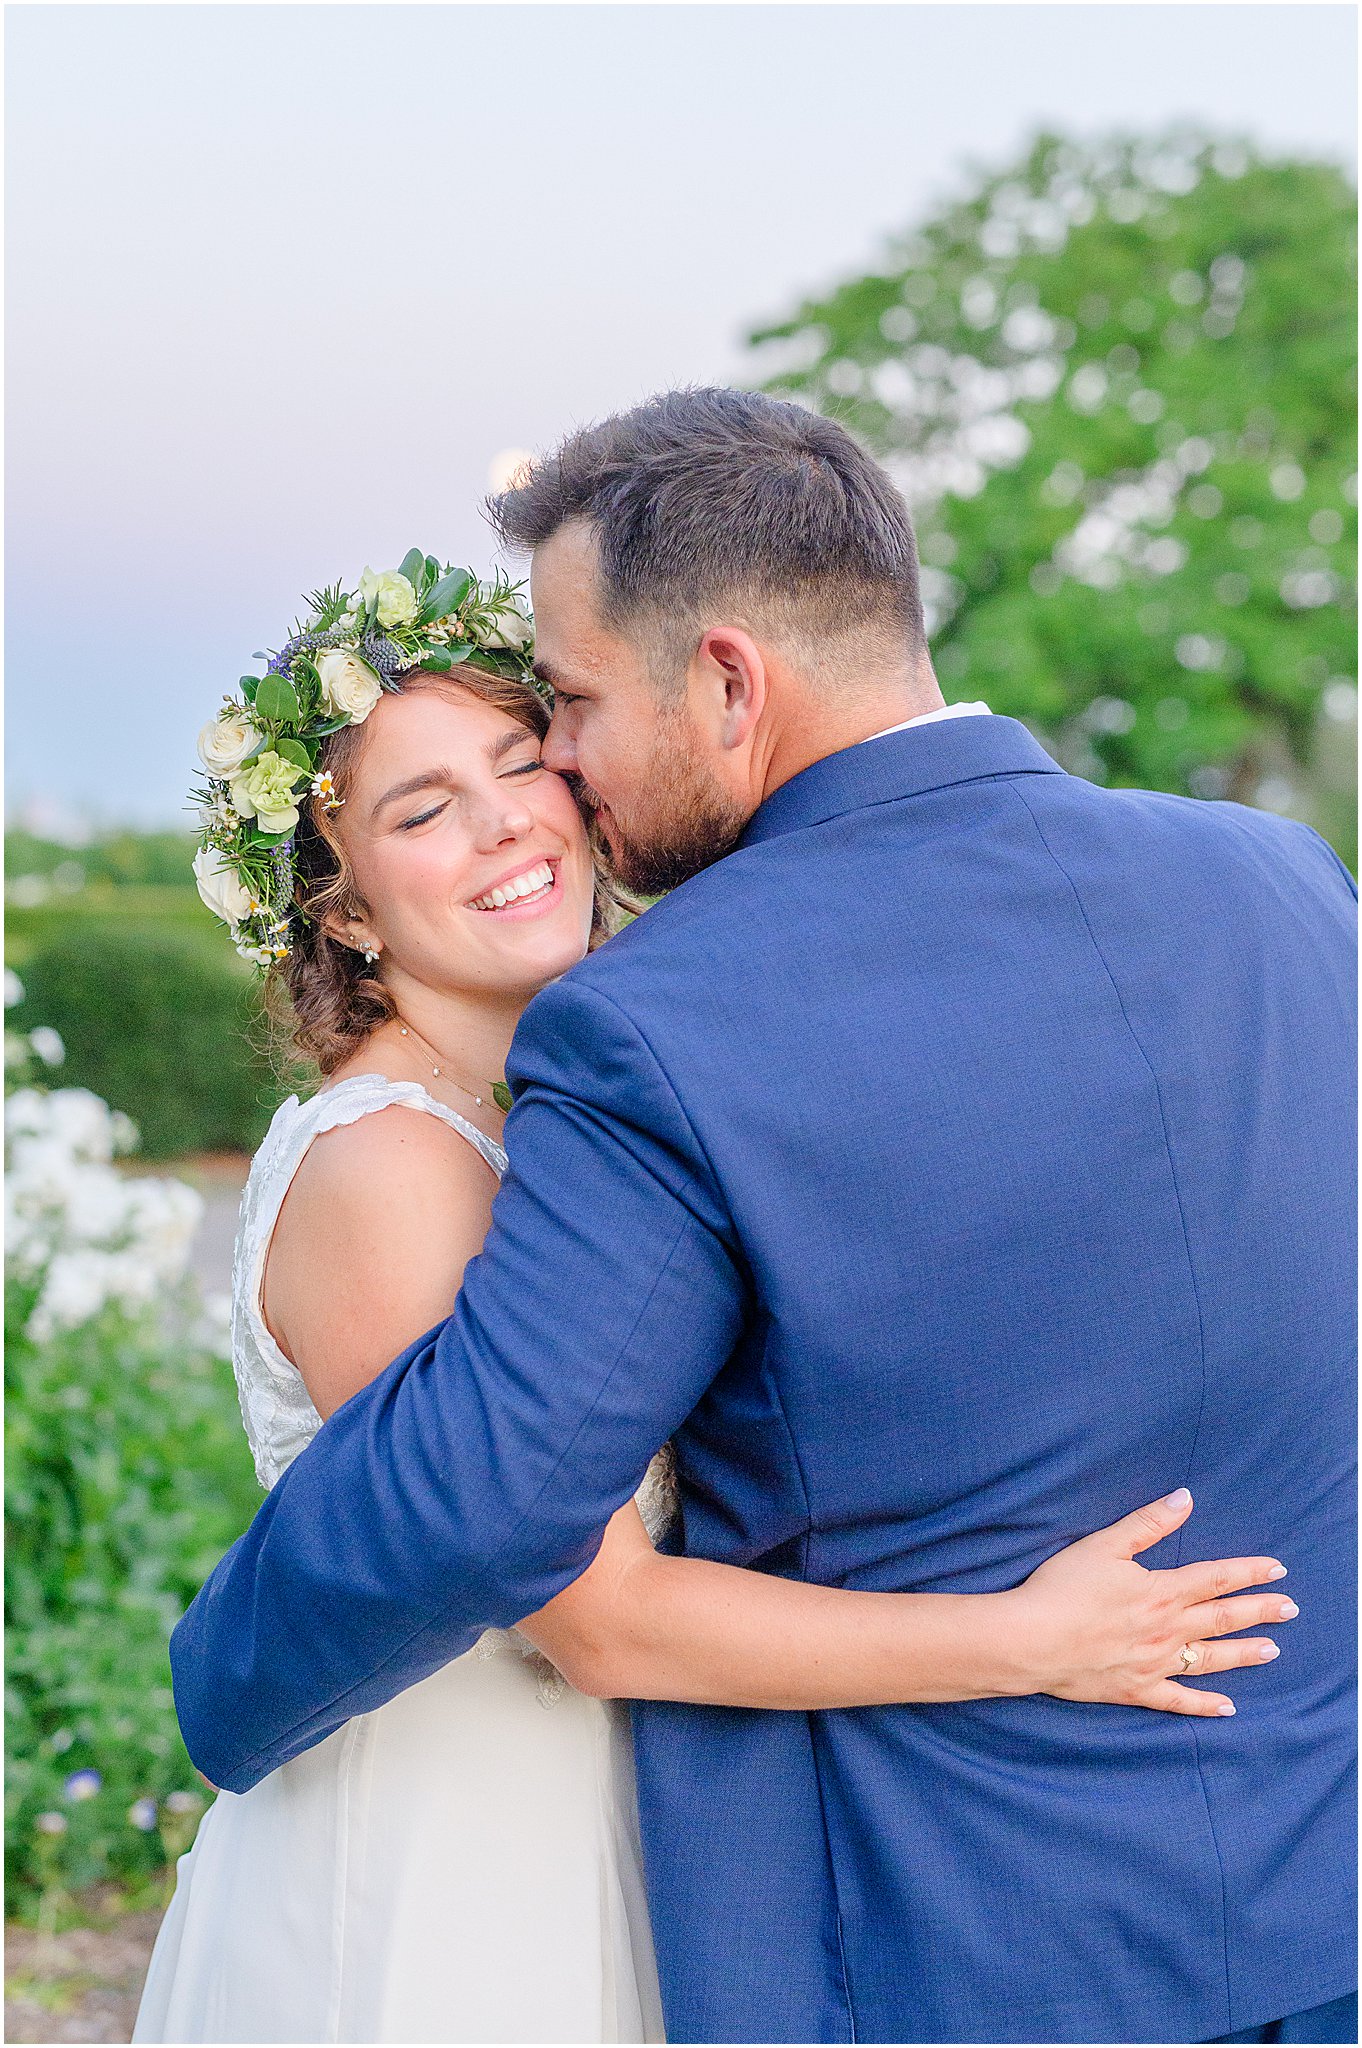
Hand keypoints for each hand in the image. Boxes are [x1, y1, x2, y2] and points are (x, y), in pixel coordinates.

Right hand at [1000, 1488, 1295, 1716]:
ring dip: (1244, 1653)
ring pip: (1211, 1659)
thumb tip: (1185, 1498)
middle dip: (1260, 1611)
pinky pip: (1179, 1701)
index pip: (1216, 1578)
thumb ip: (1148, 1523)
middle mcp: (1167, 1630)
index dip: (1249, 1572)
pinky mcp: (1137, 1690)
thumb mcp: (1104, 1545)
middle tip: (1290, 1609)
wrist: (1032, 1640)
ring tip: (1272, 1650)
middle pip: (1223, 1618)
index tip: (1278, 1570)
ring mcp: (1155, 1664)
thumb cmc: (1063, 1588)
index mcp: (1161, 1591)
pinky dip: (1205, 1706)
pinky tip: (1228, 1708)